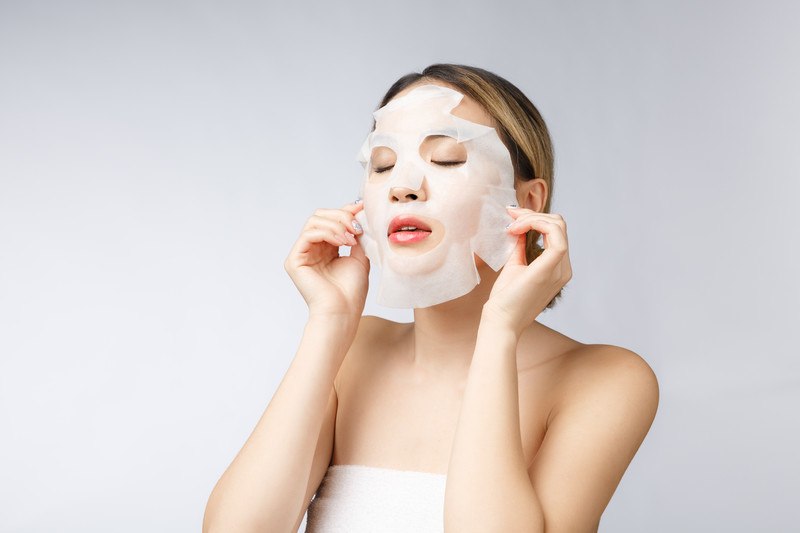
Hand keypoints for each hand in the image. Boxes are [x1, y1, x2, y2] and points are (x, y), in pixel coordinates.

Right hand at [284, 201, 369, 320]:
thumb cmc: (351, 292)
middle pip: (320, 216)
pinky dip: (327, 232)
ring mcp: (302, 254)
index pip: (331, 220)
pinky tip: (343, 242)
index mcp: (326, 248)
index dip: (346, 211)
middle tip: (357, 227)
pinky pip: (308, 234)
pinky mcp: (294, 260)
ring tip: (351, 238)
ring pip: (314, 222)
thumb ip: (357, 236)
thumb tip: (359, 214)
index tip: (362, 208)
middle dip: (341, 216)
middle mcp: (312, 249)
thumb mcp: (360, 257)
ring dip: (336, 224)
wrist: (343, 313)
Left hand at [483, 207, 572, 335]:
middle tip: (510, 218)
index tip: (512, 218)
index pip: (556, 231)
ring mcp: (560, 269)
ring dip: (532, 217)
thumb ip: (521, 246)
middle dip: (533, 214)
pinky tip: (517, 228)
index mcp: (558, 268)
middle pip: (559, 225)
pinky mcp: (550, 269)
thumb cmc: (506, 299)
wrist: (501, 321)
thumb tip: (518, 227)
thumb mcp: (515, 265)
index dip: (535, 218)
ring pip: (558, 226)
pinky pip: (555, 235)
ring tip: (512, 225)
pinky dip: (536, 223)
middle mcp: (564, 269)